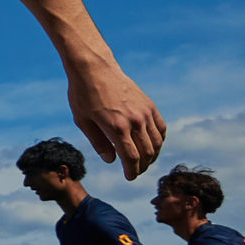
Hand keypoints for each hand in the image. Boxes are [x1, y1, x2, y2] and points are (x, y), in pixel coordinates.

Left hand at [67, 58, 166, 179]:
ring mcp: (145, 112)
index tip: (129, 177)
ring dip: (153, 155)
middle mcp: (135, 121)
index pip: (131, 158)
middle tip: (135, 172)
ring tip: (144, 162)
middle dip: (142, 166)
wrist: (94, 68)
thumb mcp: (82, 121)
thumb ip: (98, 143)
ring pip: (157, 142)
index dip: (132, 171)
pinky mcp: (149, 105)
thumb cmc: (83, 94)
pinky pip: (161, 127)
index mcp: (116, 127)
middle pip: (147, 152)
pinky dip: (159, 139)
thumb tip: (111, 161)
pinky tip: (152, 145)